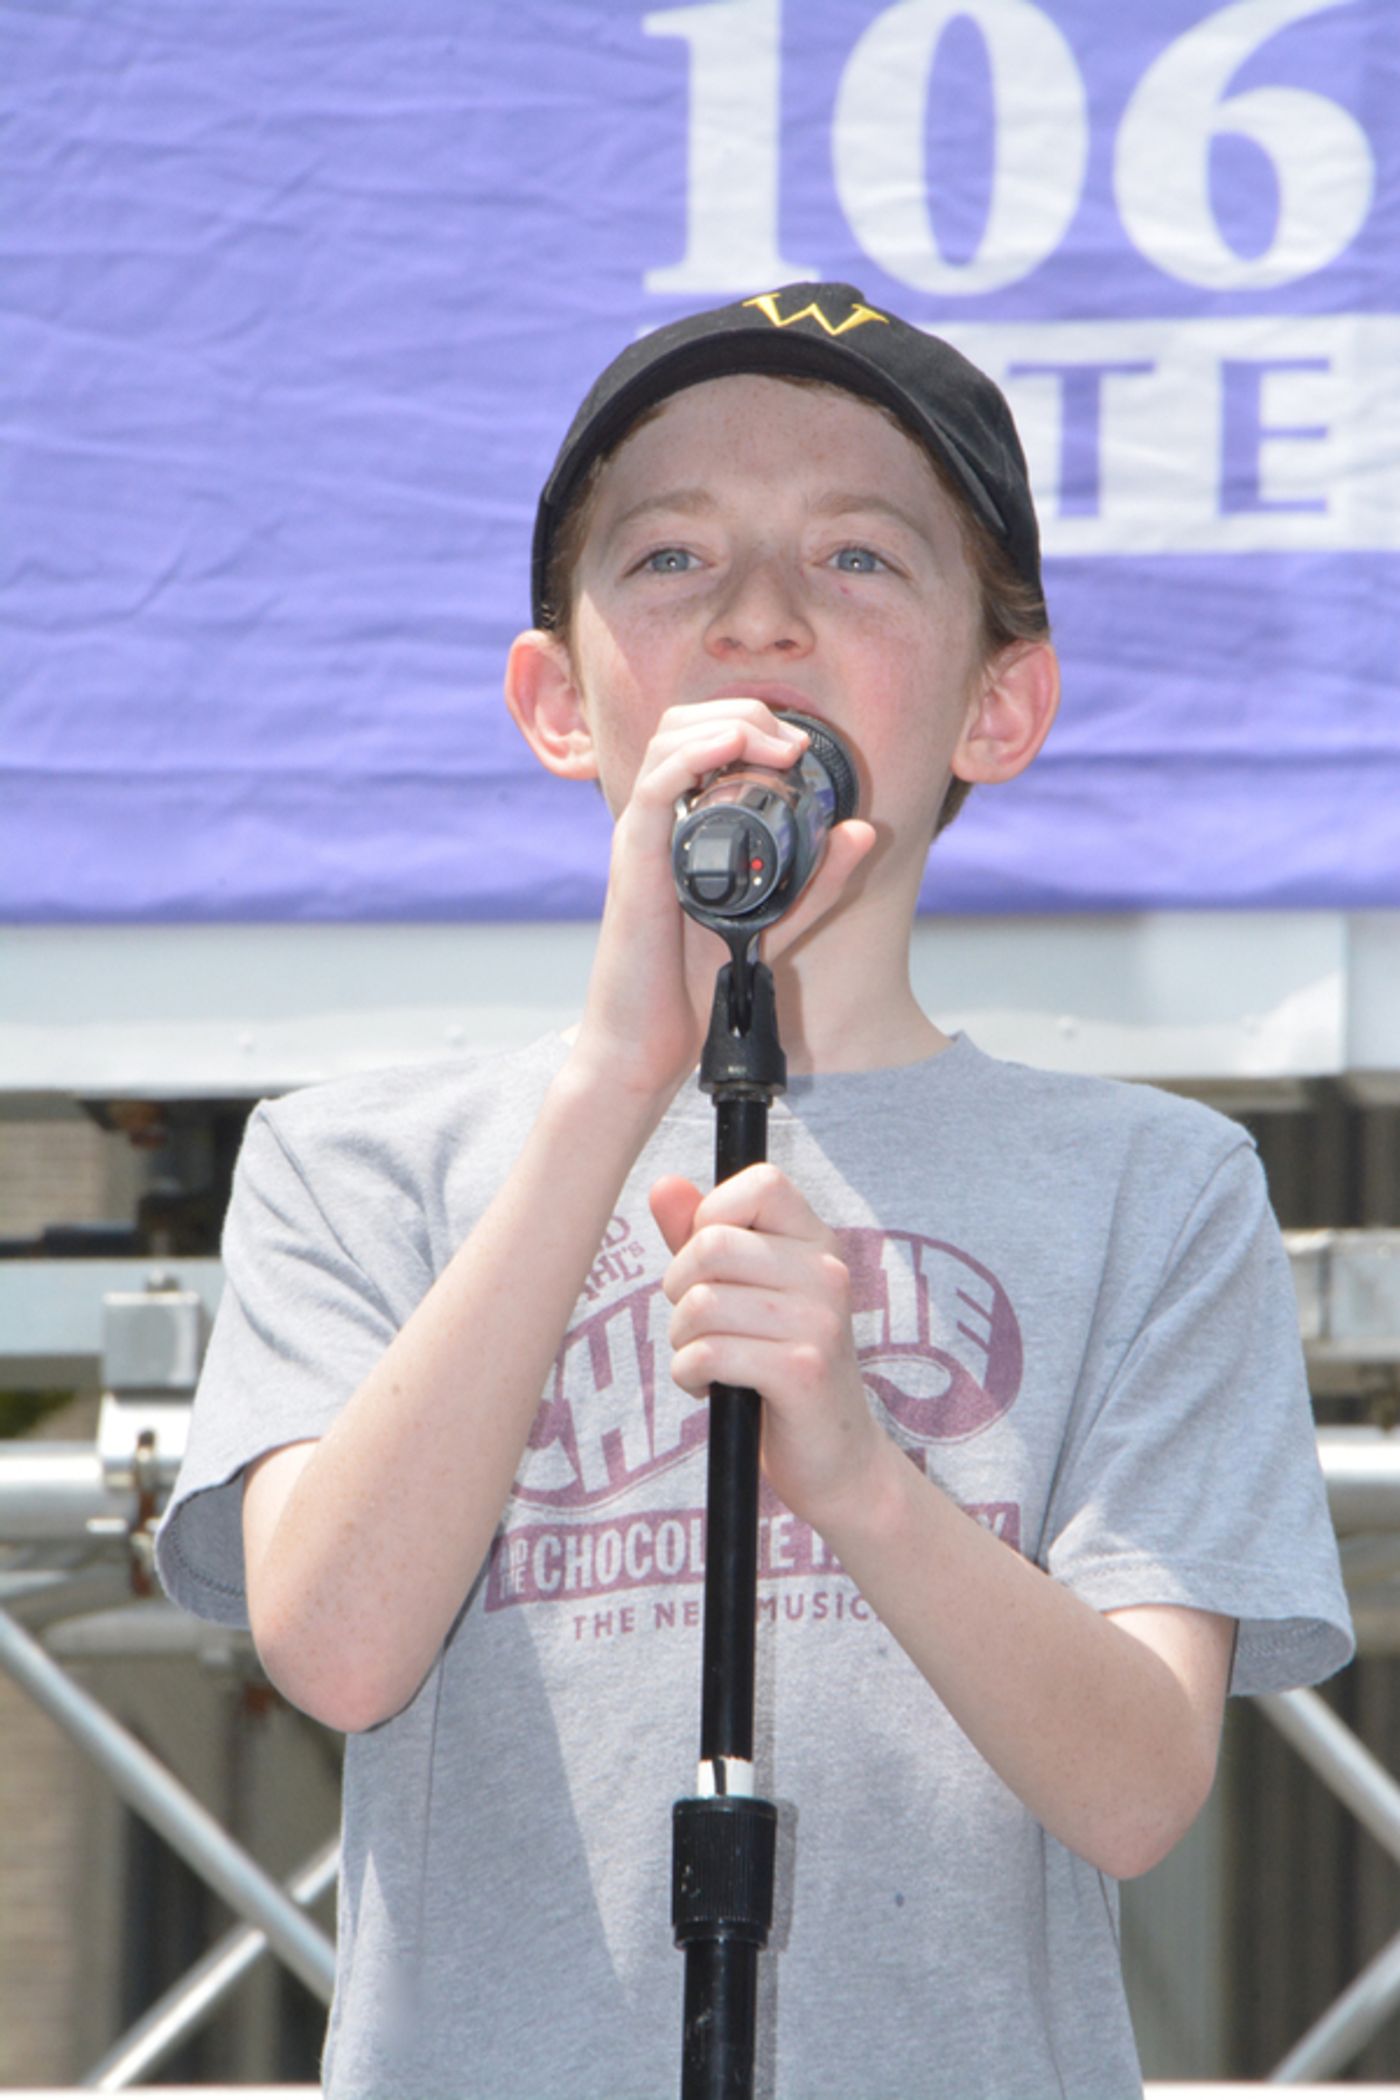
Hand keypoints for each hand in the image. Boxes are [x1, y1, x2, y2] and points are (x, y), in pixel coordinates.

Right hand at [574, 702, 872, 1098]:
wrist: (649, 1041)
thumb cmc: (694, 985)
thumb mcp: (778, 921)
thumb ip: (821, 882)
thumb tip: (863, 830)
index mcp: (682, 825)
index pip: (702, 737)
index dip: (752, 722)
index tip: (800, 749)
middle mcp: (657, 821)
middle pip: (684, 722)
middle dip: (744, 711)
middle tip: (792, 743)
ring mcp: (641, 835)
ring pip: (669, 738)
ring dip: (729, 723)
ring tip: (775, 744)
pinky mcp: (633, 858)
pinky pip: (656, 786)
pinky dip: (695, 752)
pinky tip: (734, 746)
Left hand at [651, 1163, 884, 1528]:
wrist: (835, 1460)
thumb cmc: (778, 1367)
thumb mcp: (742, 1293)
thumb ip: (700, 1237)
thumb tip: (663, 1183)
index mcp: (819, 1242)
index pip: (761, 1182)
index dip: (711, 1216)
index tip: (709, 1265)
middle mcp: (829, 1272)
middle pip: (711, 1244)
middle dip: (679, 1288)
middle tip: (695, 1323)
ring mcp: (820, 1321)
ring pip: (701, 1303)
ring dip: (681, 1339)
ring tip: (703, 1358)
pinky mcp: (802, 1371)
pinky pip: (707, 1353)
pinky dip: (688, 1374)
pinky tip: (707, 1387)